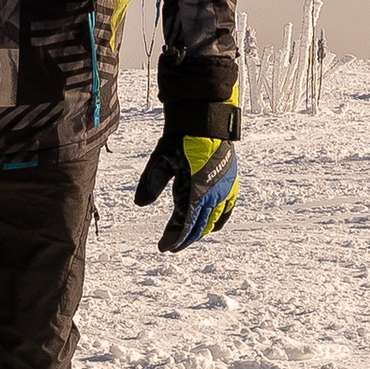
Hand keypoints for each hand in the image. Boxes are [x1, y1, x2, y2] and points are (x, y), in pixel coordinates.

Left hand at [132, 124, 240, 252]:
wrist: (203, 120)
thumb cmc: (180, 139)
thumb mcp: (160, 160)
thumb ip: (150, 183)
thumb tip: (139, 204)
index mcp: (195, 191)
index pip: (184, 224)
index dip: (173, 238)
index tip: (164, 247)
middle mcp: (212, 194)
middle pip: (198, 226)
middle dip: (184, 239)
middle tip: (172, 247)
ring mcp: (224, 189)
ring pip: (213, 220)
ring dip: (200, 231)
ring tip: (188, 238)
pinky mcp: (231, 182)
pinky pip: (228, 208)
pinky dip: (219, 220)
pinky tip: (212, 226)